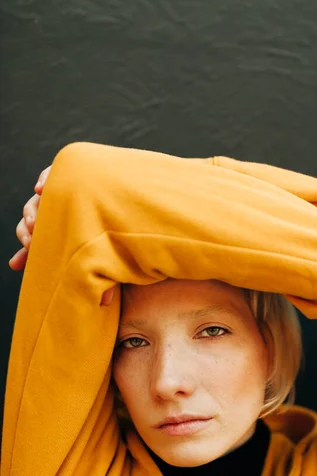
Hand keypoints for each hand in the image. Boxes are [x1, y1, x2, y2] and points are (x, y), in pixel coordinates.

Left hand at [8, 165, 115, 305]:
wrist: (139, 202)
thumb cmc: (122, 233)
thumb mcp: (109, 257)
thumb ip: (100, 273)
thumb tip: (103, 304)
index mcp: (61, 229)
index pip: (35, 239)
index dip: (26, 252)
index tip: (18, 265)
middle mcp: (58, 210)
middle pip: (31, 218)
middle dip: (27, 233)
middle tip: (31, 244)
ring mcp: (63, 191)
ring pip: (37, 200)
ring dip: (32, 211)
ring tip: (36, 223)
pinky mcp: (73, 172)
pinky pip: (51, 172)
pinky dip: (45, 178)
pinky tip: (41, 189)